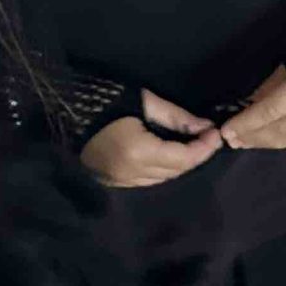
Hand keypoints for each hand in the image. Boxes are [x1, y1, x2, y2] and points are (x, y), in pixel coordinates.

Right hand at [79, 90, 222, 188]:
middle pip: (177, 170)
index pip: (183, 157)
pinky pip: (151, 180)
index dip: (204, 148)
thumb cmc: (109, 103)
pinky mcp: (117, 183)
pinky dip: (165, 169)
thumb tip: (206, 127)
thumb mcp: (146, 102)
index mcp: (139, 152)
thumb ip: (177, 117)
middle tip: (209, 137)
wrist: (70, 112)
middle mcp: (133, 172)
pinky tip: (171, 154)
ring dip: (182, 164)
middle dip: (197, 155)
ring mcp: (124, 181)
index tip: (216, 133)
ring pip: (165, 178)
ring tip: (193, 145)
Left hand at [223, 53, 285, 150]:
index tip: (227, 131)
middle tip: (232, 140)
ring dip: (268, 142)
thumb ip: (273, 87)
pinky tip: (273, 139)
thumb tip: (244, 109)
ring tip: (247, 142)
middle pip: (283, 128)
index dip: (248, 123)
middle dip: (254, 136)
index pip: (273, 109)